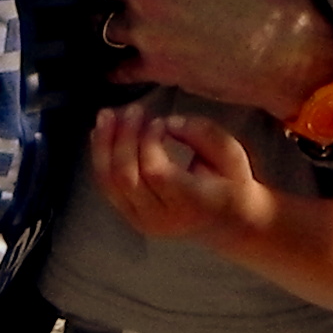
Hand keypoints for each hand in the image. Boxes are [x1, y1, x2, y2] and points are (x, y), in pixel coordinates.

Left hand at [91, 97, 261, 242]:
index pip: (156, 172)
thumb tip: (168, 122)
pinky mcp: (132, 218)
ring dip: (104, 145)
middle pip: (127, 177)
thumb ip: (204, 134)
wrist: (230, 222)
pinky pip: (107, 188)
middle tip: (133, 109)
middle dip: (123, 137)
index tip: (159, 121)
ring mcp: (143, 221)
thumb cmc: (232, 184)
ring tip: (107, 115)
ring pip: (111, 183)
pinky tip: (100, 134)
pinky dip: (101, 158)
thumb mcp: (232, 154)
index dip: (149, 141)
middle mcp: (163, 218)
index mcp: (192, 203)